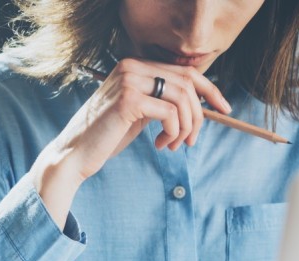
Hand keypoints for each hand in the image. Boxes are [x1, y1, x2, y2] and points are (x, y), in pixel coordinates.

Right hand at [31, 58, 231, 227]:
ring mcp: (129, 81)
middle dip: (198, 115)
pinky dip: (173, 132)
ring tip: (174, 146)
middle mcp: (131, 66)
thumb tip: (193, 105)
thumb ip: (159, 103)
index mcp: (134, 66)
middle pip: (187, 83)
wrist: (73, 156)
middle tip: (192, 141)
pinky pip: (170, 113)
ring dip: (185, 128)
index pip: (184, 71)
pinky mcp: (129, 101)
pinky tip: (160, 145)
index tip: (224, 108)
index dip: (210, 89)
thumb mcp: (136, 115)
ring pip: (182, 99)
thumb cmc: (104, 139)